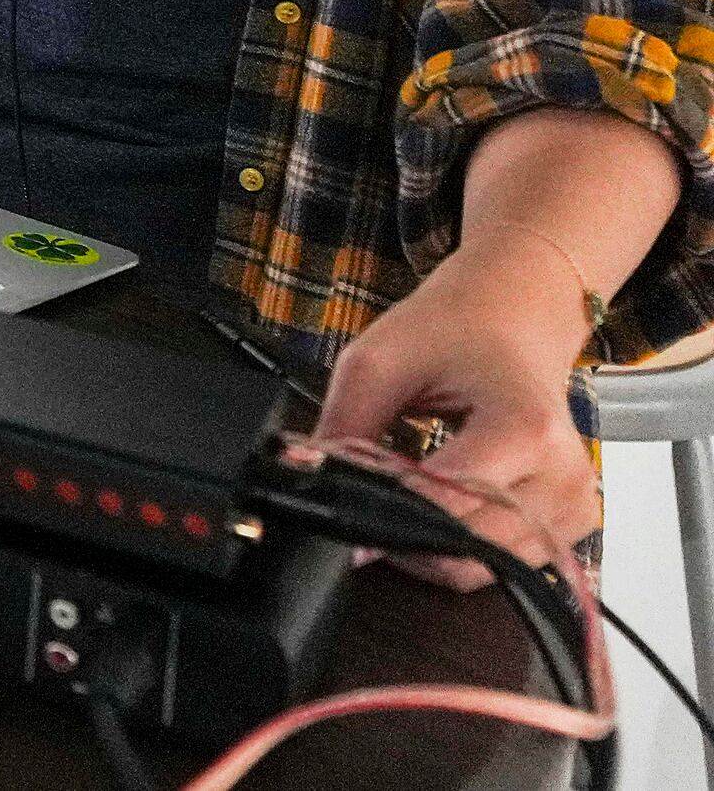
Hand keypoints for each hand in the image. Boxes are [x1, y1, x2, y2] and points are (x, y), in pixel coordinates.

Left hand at [313, 245, 597, 587]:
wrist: (513, 320)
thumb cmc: (452, 332)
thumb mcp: (377, 361)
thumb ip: (345, 426)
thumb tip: (310, 479)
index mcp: (525, 428)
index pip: (451, 501)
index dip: (389, 515)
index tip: (346, 521)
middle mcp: (562, 473)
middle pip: (471, 545)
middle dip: (407, 534)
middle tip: (366, 505)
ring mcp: (575, 502)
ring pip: (489, 564)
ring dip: (435, 545)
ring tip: (405, 497)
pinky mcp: (573, 520)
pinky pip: (509, 560)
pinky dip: (466, 544)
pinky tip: (441, 506)